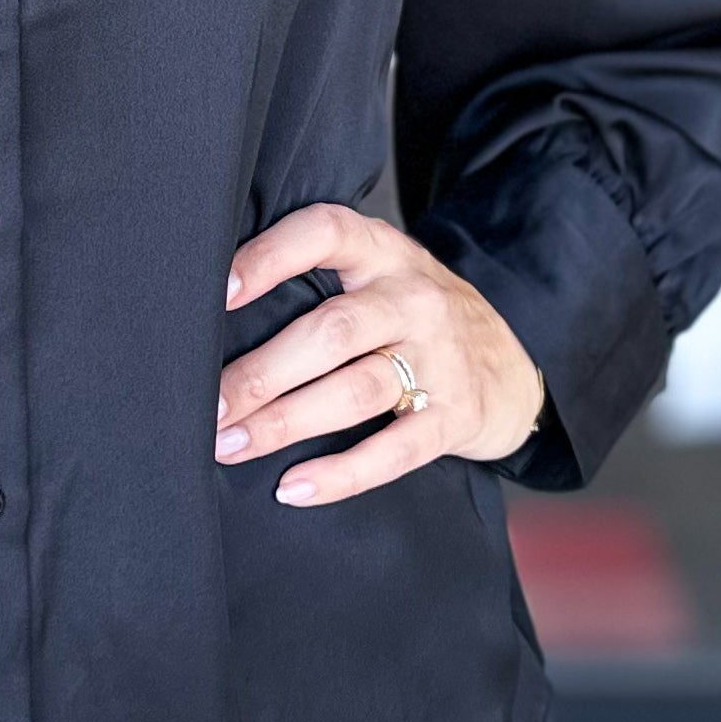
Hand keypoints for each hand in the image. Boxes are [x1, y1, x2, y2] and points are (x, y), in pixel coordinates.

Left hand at [215, 204, 544, 507]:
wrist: (511, 366)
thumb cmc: (414, 319)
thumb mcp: (380, 276)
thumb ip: (322, 279)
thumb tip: (215, 315)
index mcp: (383, 253)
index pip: (325, 233)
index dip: (271, 256)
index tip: (220, 290)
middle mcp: (413, 299)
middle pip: (331, 331)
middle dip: (262, 372)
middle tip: (209, 405)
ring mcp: (440, 358)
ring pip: (354, 390)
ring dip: (285, 423)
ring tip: (230, 445)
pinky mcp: (455, 416)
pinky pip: (394, 450)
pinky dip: (340, 473)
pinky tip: (293, 487)